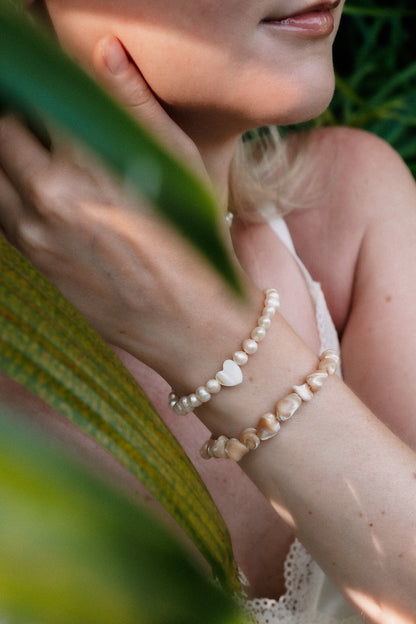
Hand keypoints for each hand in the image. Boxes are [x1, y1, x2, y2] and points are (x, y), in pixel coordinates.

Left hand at [0, 37, 256, 386]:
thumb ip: (137, 105)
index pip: (39, 93)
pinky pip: (2, 209)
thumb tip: (104, 50)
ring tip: (44, 149)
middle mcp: (48, 198)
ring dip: (10, 150)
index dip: (41, 73)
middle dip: (19, 112)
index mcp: (88, 165)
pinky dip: (11, 186)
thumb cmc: (197, 245)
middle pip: (1, 130)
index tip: (53, 72)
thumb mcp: (180, 168)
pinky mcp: (33, 260)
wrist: (190, 326)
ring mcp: (33, 234)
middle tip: (44, 113)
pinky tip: (45, 186)